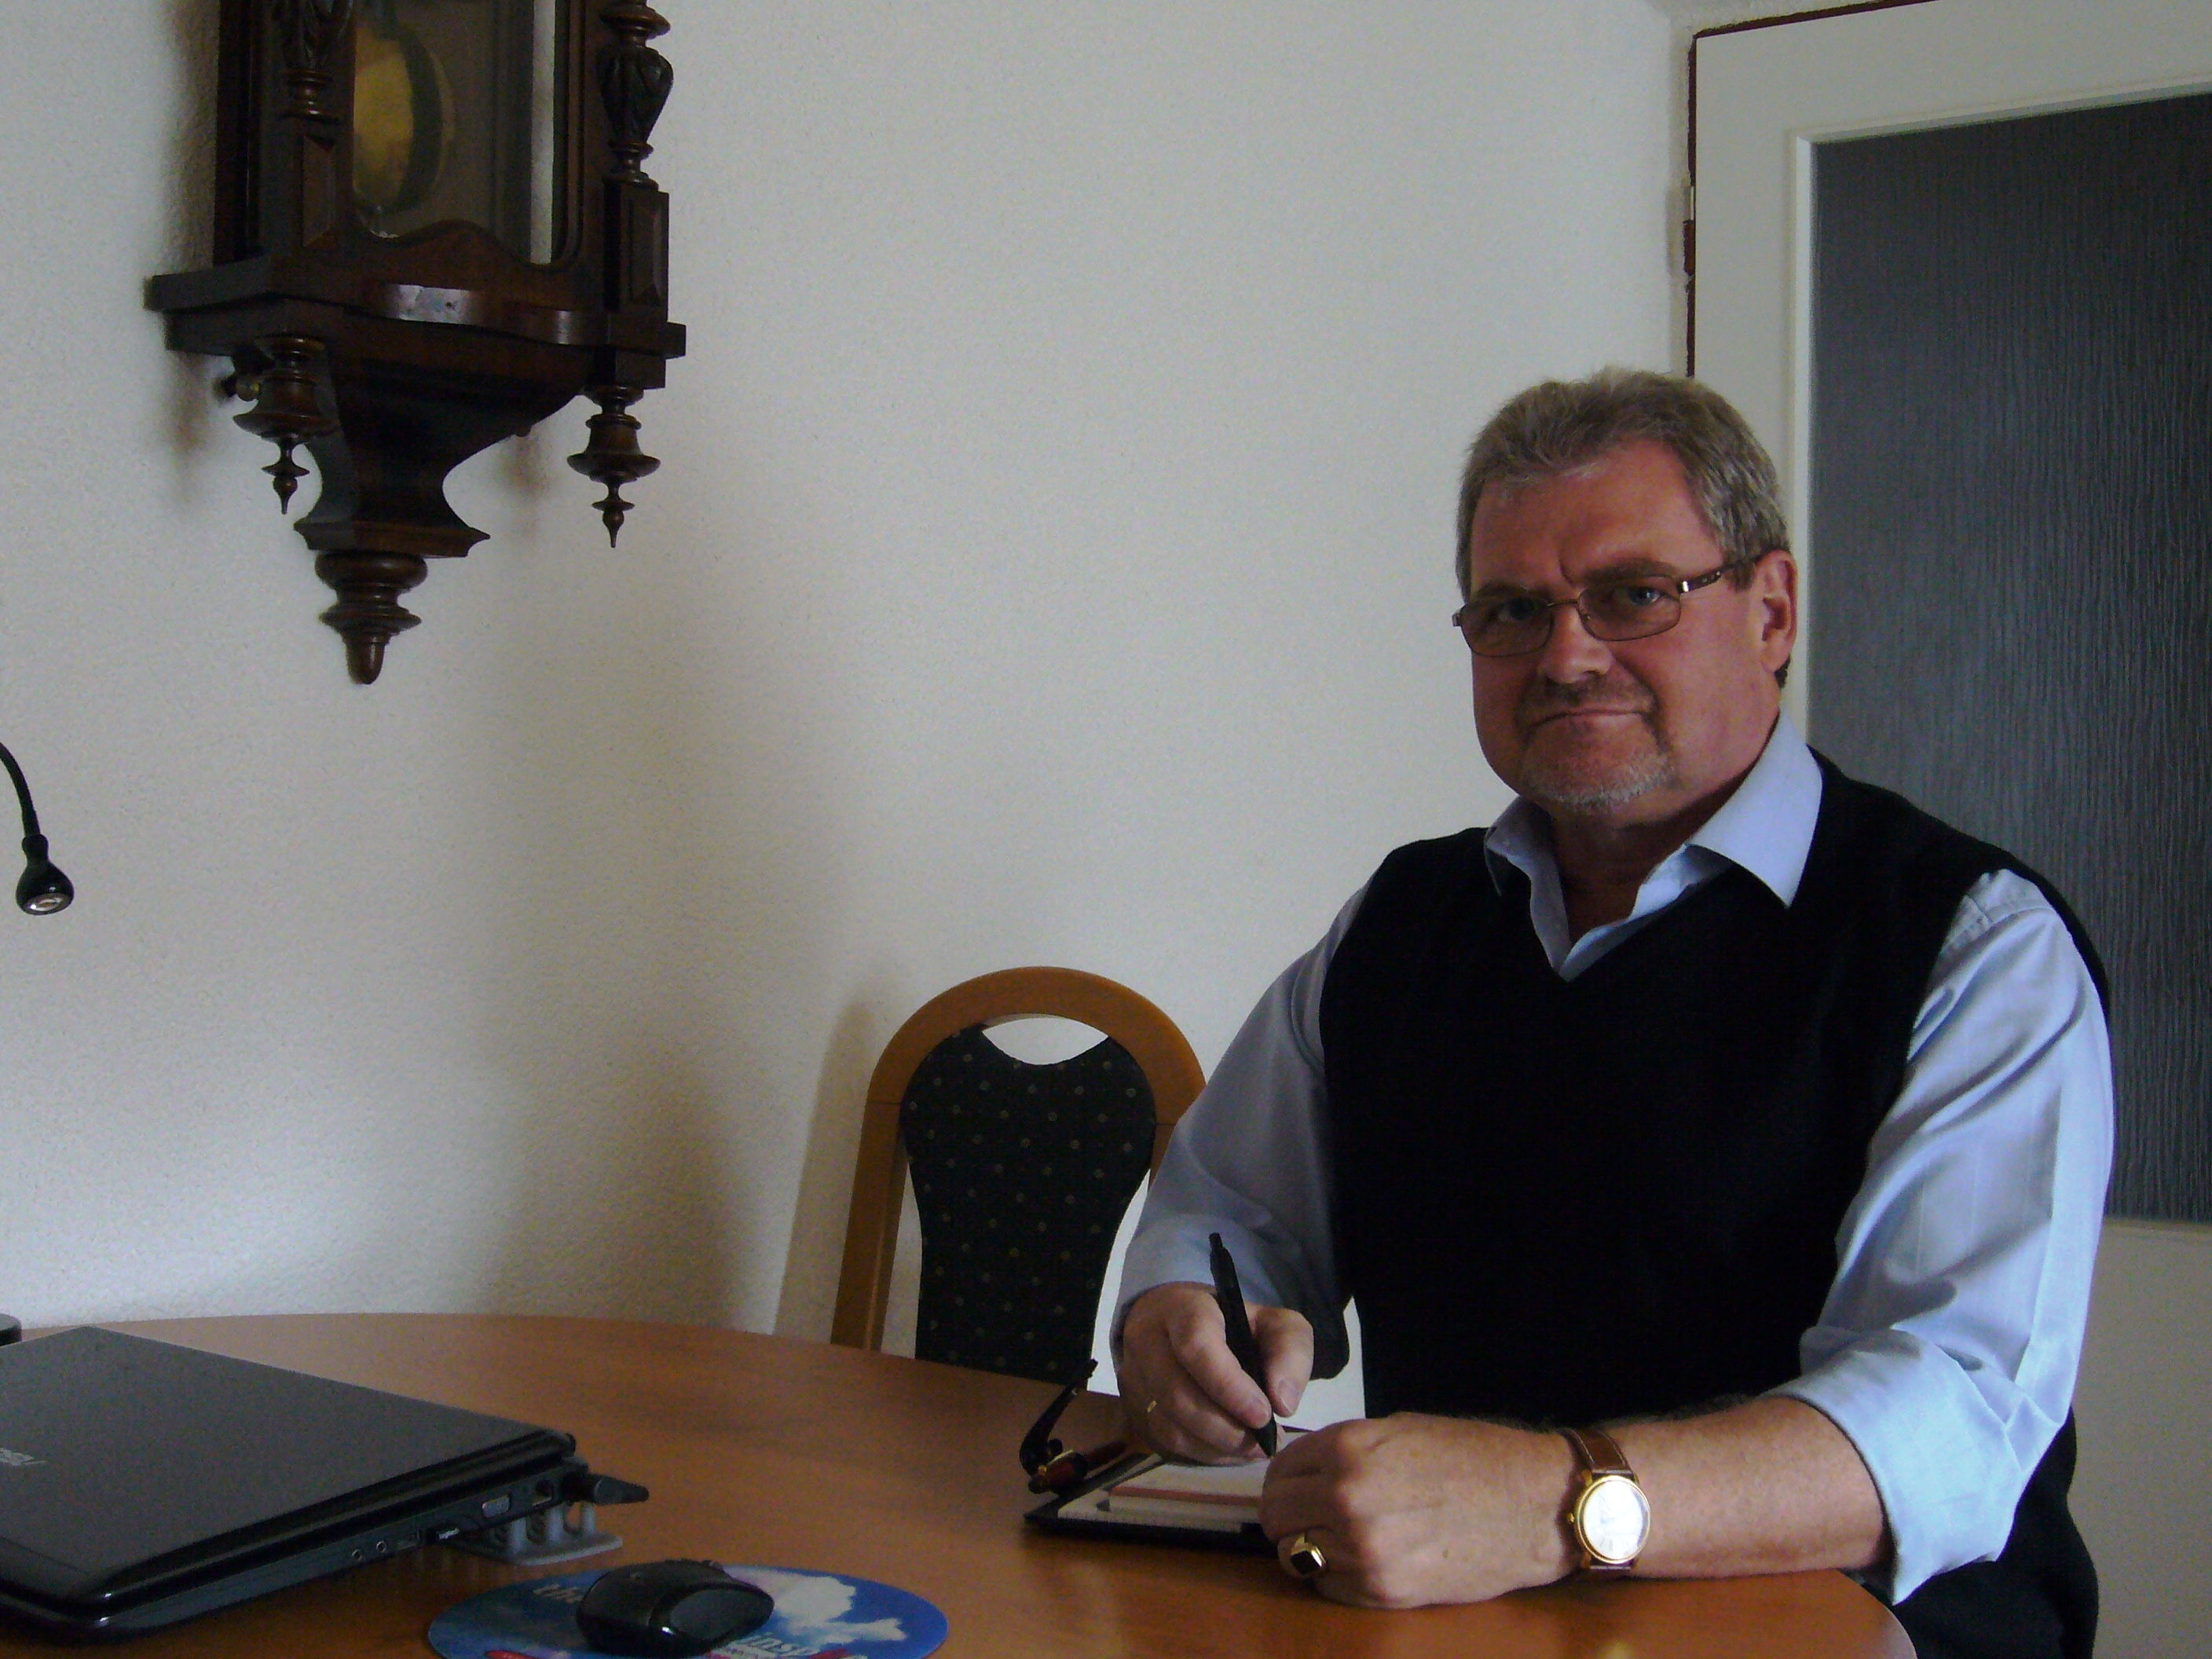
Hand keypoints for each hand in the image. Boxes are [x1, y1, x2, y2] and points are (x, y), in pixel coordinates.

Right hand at [1114, 1282, 1311, 1461]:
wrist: (1184, 1327)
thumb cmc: (1235, 1325)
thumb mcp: (1274, 1323)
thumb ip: (1290, 1352)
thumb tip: (1283, 1404)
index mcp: (1182, 1309)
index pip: (1196, 1345)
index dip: (1228, 1385)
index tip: (1263, 1414)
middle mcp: (1147, 1340)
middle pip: (1178, 1394)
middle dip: (1226, 1427)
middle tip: (1266, 1441)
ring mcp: (1135, 1376)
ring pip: (1170, 1425)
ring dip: (1218, 1446)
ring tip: (1255, 1448)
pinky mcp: (1135, 1407)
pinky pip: (1166, 1441)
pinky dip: (1205, 1453)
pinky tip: (1232, 1449)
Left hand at [1257, 1414, 1575, 1606]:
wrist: (1534, 1504)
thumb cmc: (1473, 1458)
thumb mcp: (1399, 1432)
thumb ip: (1344, 1452)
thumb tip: (1304, 1472)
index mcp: (1348, 1450)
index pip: (1279, 1472)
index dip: (1285, 1480)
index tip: (1294, 1487)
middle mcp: (1346, 1499)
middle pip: (1277, 1516)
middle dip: (1288, 1515)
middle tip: (1310, 1516)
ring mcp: (1363, 1549)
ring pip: (1295, 1555)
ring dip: (1311, 1547)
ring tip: (1342, 1537)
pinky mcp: (1384, 1590)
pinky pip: (1329, 1586)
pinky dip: (1338, 1577)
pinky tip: (1367, 1560)